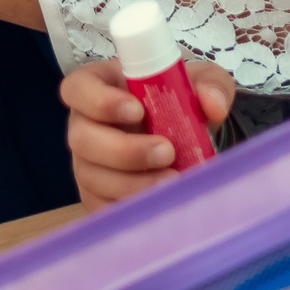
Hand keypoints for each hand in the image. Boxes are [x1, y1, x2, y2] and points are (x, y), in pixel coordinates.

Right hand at [62, 56, 234, 209]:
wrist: (184, 138)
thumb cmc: (179, 101)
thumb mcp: (200, 82)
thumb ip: (210, 84)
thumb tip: (212, 104)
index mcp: (98, 87)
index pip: (77, 89)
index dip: (99, 100)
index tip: (138, 110)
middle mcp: (84, 125)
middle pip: (81, 139)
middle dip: (124, 150)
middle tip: (167, 151)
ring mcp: (86, 164)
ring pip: (91, 177)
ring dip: (132, 183)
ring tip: (173, 180)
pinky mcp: (96, 196)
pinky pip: (101, 208)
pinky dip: (131, 207)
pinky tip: (160, 202)